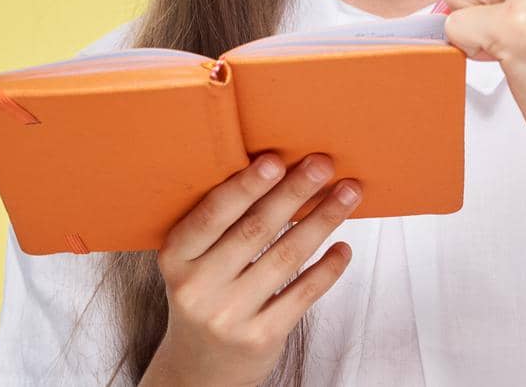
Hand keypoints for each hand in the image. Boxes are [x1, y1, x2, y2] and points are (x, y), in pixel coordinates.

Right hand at [142, 152, 361, 386]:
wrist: (199, 367)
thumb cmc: (205, 293)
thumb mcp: (193, 262)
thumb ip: (220, 224)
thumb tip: (279, 168)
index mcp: (176, 258)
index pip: (212, 215)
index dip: (245, 186)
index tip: (276, 160)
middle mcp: (198, 288)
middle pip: (255, 230)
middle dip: (294, 192)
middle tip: (323, 163)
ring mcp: (229, 316)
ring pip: (286, 256)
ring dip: (323, 220)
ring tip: (349, 193)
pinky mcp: (260, 337)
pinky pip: (303, 293)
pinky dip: (328, 267)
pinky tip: (343, 247)